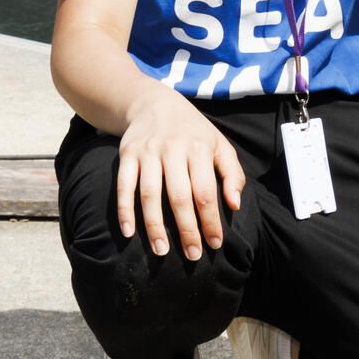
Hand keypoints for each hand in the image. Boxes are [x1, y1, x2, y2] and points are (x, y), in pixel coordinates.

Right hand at [115, 87, 245, 260]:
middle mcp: (173, 149)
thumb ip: (232, 174)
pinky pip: (124, 186)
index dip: (211, 221)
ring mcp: (148, 152)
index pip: (206, 192)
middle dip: (186, 229)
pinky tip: (128, 231)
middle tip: (192, 255)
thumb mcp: (220, 145)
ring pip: (150, 194)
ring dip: (154, 225)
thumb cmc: (194, 132)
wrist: (154, 103)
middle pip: (179, 196)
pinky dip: (124, 209)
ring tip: (161, 251)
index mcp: (199, 148)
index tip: (215, 244)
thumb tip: (234, 206)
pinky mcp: (127, 155)